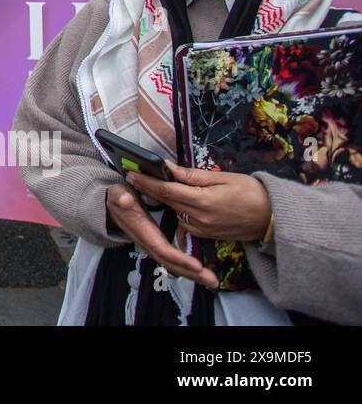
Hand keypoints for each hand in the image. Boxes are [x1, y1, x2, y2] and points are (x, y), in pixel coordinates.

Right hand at [106, 183, 218, 287]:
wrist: (112, 203)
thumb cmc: (117, 196)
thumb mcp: (116, 193)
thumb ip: (119, 196)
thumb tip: (125, 199)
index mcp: (141, 230)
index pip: (161, 248)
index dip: (178, 258)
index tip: (196, 265)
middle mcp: (148, 242)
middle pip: (170, 262)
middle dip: (191, 273)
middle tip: (212, 280)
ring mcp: (153, 245)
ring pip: (173, 264)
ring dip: (193, 273)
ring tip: (212, 281)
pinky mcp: (157, 244)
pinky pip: (173, 259)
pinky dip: (187, 268)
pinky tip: (201, 272)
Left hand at [127, 163, 272, 243]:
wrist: (272, 218)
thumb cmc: (251, 193)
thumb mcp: (222, 177)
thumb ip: (192, 175)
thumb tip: (168, 167)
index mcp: (203, 201)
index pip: (166, 190)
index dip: (146, 182)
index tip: (131, 173)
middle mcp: (199, 218)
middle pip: (167, 201)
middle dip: (149, 189)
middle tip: (133, 175)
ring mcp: (202, 229)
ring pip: (174, 212)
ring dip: (162, 200)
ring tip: (149, 185)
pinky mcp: (206, 235)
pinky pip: (184, 222)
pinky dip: (176, 210)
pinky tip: (173, 200)